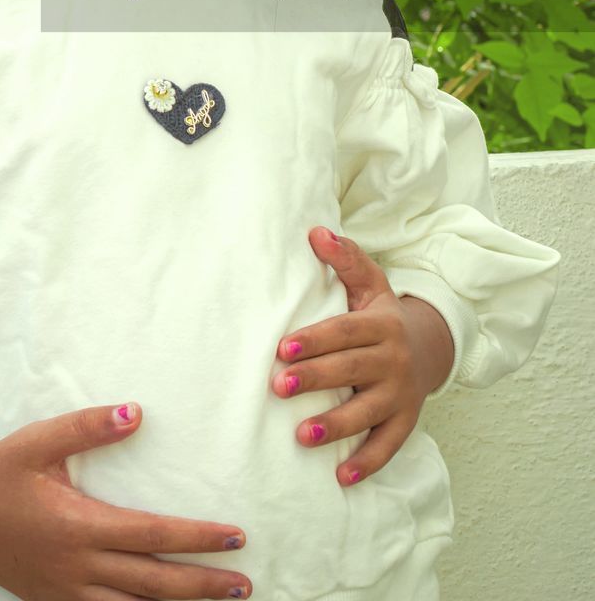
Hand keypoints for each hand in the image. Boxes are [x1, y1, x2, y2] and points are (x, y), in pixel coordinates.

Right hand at [0, 401, 253, 600]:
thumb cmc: (0, 471)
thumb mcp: (40, 440)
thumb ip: (89, 427)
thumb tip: (136, 413)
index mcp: (79, 526)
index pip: (153, 536)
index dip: (198, 539)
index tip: (234, 537)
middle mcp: (77, 566)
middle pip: (153, 584)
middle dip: (203, 586)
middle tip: (245, 584)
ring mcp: (64, 592)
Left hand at [271, 227, 454, 487]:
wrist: (430, 347)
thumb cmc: (383, 315)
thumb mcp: (371, 283)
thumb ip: (345, 259)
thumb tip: (316, 232)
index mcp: (382, 324)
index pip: (345, 332)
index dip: (315, 339)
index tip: (282, 347)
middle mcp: (394, 360)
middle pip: (352, 370)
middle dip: (315, 379)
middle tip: (278, 386)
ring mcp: (401, 394)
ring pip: (369, 412)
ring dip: (336, 425)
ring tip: (302, 435)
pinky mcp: (406, 421)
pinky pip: (388, 446)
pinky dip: (367, 462)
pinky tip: (341, 477)